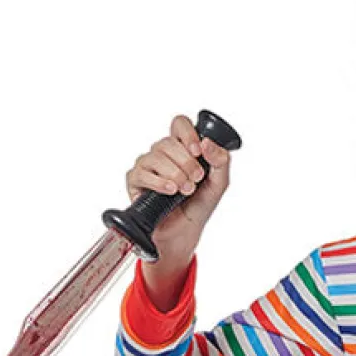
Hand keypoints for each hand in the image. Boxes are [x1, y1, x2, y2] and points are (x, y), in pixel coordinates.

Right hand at [124, 112, 232, 267]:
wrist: (186, 232)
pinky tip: (170, 191)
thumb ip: (220, 161)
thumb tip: (207, 143)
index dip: (188, 134)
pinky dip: (158, 182)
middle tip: (196, 180)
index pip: (179, 124)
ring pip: (155, 156)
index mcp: (182, 148)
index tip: (197, 152)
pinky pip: (141, 173)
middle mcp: (162, 153)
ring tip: (185, 190)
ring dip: (175, 174)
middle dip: (186, 162)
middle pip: (167, 142)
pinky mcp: (135, 181)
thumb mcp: (218, 184)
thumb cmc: (199, 206)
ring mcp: (147, 165)